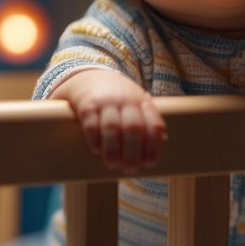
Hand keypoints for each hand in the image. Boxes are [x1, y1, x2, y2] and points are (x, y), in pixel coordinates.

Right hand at [50, 69, 166, 172]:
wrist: (88, 77)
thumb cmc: (116, 100)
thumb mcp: (135, 104)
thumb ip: (145, 122)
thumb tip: (157, 149)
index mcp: (142, 103)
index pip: (154, 124)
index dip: (154, 146)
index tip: (149, 164)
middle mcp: (126, 100)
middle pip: (134, 127)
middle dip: (133, 152)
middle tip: (129, 169)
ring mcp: (106, 101)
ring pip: (112, 126)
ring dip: (113, 150)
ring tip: (112, 164)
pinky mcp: (87, 104)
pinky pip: (91, 122)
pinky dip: (94, 138)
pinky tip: (95, 149)